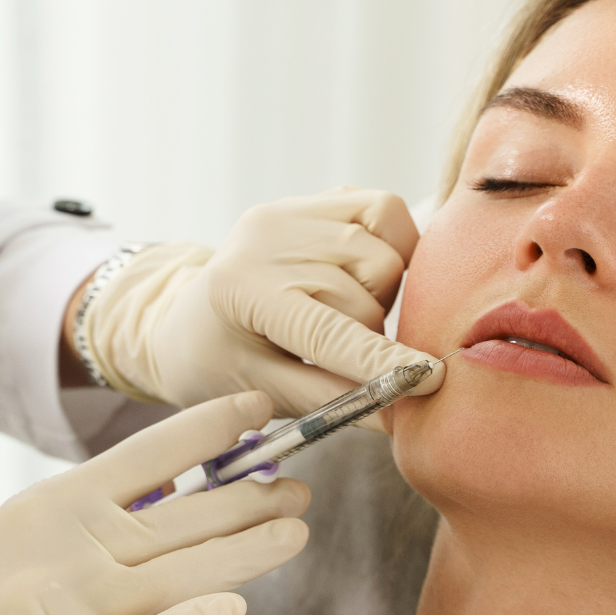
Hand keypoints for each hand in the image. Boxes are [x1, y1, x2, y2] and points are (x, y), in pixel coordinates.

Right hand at [0, 393, 308, 614]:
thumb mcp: (23, 527)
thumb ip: (96, 510)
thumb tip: (176, 490)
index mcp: (60, 503)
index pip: (150, 453)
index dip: (212, 430)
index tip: (259, 414)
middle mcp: (74, 546)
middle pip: (184, 514)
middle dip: (251, 497)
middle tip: (299, 487)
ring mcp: (76, 606)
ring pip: (183, 570)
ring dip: (248, 549)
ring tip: (296, 530)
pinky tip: (237, 608)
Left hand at [78, 187, 445, 428]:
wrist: (186, 319)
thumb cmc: (216, 363)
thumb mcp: (263, 394)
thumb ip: (328, 402)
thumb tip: (395, 415)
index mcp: (241, 288)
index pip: (328, 330)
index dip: (382, 360)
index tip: (428, 380)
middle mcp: (266, 236)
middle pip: (367, 291)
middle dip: (369, 335)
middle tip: (337, 355)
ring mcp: (290, 210)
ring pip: (384, 254)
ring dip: (379, 296)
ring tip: (341, 317)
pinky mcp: (312, 199)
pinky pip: (383, 210)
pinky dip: (390, 247)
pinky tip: (360, 277)